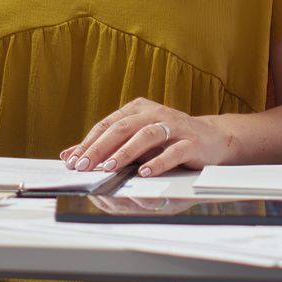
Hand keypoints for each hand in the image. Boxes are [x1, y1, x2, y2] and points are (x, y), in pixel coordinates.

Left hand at [63, 98, 232, 177]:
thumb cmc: (169, 140)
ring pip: (146, 135)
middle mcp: (155, 113)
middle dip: (100, 148)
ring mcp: (175, 126)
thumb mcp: (135, 141)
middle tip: (84, 165)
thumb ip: (105, 147)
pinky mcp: (192, 142)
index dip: (88, 142)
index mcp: (138, 109)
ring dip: (125, 152)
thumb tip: (69, 154)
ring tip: (109, 168)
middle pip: (122, 127)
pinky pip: (173, 151)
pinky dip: (157, 162)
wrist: (212, 139)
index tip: (72, 160)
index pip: (107, 124)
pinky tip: (144, 173)